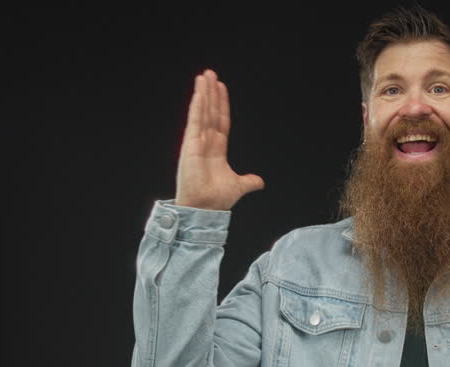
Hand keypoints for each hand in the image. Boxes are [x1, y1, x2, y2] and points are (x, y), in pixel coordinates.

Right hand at [175, 69, 263, 210]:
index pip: (220, 121)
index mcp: (217, 149)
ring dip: (203, 93)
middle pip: (210, 112)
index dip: (221, 104)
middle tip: (210, 74)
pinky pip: (194, 121)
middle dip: (211, 93)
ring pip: (201, 112)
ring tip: (204, 76)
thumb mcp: (238, 185)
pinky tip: (198, 93)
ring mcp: (196, 142)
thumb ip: (248, 181)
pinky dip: (197, 107)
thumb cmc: (217, 199)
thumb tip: (259, 182)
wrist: (206, 208)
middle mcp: (206, 142)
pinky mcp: (190, 145)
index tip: (221, 88)